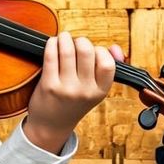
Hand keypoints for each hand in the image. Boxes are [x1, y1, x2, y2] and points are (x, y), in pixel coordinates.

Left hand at [23, 29, 123, 150]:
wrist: (52, 125)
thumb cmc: (74, 102)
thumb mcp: (95, 90)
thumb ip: (107, 69)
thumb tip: (115, 48)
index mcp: (100, 92)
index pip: (108, 64)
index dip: (100, 51)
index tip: (93, 51)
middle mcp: (85, 91)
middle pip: (86, 52)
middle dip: (81, 41)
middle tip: (76, 42)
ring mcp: (66, 88)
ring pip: (67, 51)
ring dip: (64, 38)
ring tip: (63, 38)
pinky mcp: (48, 85)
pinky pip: (51, 55)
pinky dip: (52, 44)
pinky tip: (53, 43)